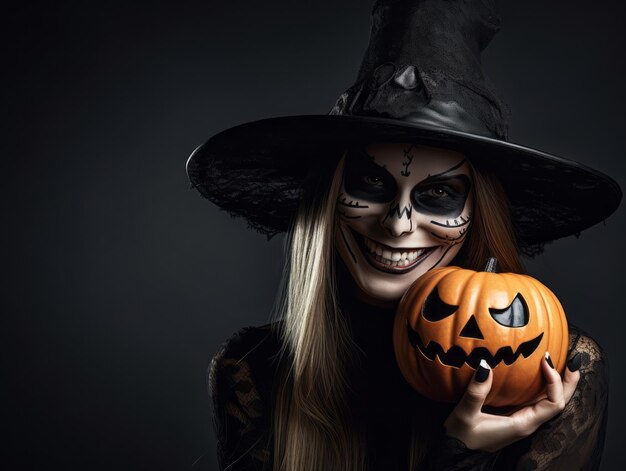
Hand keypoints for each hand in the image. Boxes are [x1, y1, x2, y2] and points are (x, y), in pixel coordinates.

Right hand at [444, 353, 580, 452]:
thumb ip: (476, 391)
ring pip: (548, 400)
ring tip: (557, 361)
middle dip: (568, 382)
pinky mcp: (513, 415)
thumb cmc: (461, 437)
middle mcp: (527, 422)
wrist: (456, 452)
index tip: (544, 360)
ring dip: (557, 382)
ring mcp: (521, 419)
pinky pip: (534, 399)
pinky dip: (540, 385)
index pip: (553, 403)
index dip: (555, 381)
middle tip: (573, 360)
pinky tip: (533, 372)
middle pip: (558, 402)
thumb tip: (485, 365)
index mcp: (523, 424)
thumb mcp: (465, 414)